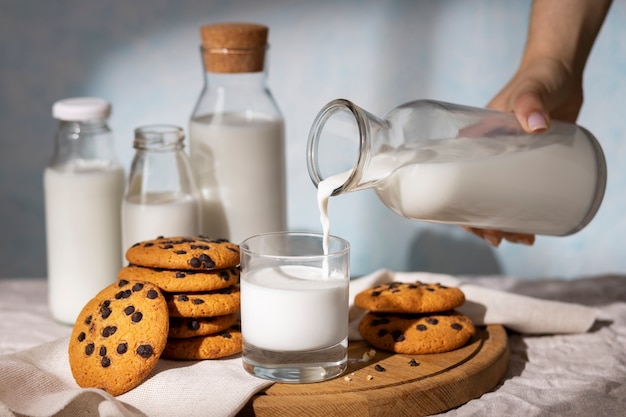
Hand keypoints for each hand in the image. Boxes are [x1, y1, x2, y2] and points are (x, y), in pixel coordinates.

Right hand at [463, 57, 582, 246]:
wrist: (561, 70)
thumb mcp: (530, 91)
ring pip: (496, 199)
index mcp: (472, 142)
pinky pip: (518, 193)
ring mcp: (507, 161)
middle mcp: (484, 155)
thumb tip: (538, 125)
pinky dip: (521, 212)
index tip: (475, 227)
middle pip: (473, 197)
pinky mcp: (528, 162)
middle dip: (483, 223)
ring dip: (503, 223)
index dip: (459, 209)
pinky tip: (531, 228)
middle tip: (501, 239)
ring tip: (523, 239)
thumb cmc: (539, 77)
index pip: (455, 181)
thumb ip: (530, 103)